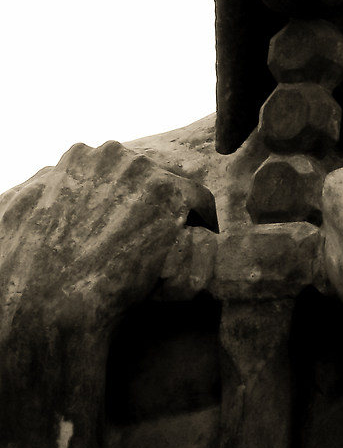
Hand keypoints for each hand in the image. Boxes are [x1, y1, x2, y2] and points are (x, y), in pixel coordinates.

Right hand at [0, 142, 200, 339]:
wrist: (55, 293)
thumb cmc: (40, 265)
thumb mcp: (34, 211)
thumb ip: (54, 191)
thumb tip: (53, 181)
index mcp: (78, 156)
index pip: (121, 167)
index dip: (130, 196)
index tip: (132, 219)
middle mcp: (111, 154)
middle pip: (148, 172)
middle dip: (151, 201)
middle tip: (153, 234)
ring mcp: (141, 170)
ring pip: (174, 186)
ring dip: (175, 213)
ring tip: (175, 243)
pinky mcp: (169, 193)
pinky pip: (201, 201)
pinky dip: (203, 221)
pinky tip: (198, 242)